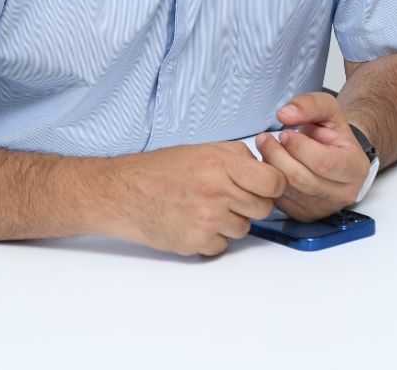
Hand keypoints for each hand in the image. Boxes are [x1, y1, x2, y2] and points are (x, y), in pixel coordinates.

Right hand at [105, 142, 286, 256]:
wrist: (122, 193)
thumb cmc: (159, 170)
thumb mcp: (201, 150)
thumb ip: (236, 157)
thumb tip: (263, 169)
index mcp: (220, 164)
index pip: (274, 182)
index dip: (274, 185)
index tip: (266, 186)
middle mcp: (217, 192)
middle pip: (263, 208)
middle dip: (251, 203)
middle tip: (230, 196)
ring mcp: (207, 220)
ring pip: (244, 229)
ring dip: (231, 221)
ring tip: (205, 208)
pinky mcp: (196, 242)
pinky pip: (222, 245)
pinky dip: (212, 238)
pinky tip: (193, 222)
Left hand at [255, 92, 371, 221]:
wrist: (336, 154)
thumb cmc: (333, 134)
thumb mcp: (328, 108)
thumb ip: (309, 105)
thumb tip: (286, 114)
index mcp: (355, 167)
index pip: (323, 162)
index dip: (299, 146)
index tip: (285, 132)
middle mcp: (343, 193)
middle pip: (302, 178)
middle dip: (277, 155)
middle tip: (265, 139)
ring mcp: (324, 207)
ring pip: (288, 190)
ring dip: (271, 167)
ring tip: (266, 148)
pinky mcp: (306, 215)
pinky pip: (280, 201)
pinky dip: (270, 182)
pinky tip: (271, 166)